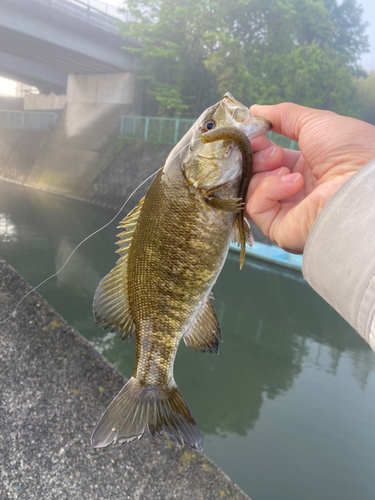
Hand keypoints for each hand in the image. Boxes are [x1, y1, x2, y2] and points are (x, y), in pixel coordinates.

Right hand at [246, 103, 374, 252]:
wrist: (358, 185)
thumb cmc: (348, 152)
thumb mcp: (314, 122)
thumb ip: (283, 115)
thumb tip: (254, 111)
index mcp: (306, 165)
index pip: (269, 155)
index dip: (259, 142)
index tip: (256, 132)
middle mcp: (295, 188)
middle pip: (256, 171)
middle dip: (258, 156)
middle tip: (270, 150)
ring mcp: (287, 209)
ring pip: (252, 187)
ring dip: (265, 173)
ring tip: (285, 170)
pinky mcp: (279, 227)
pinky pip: (256, 206)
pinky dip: (268, 190)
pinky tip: (292, 184)